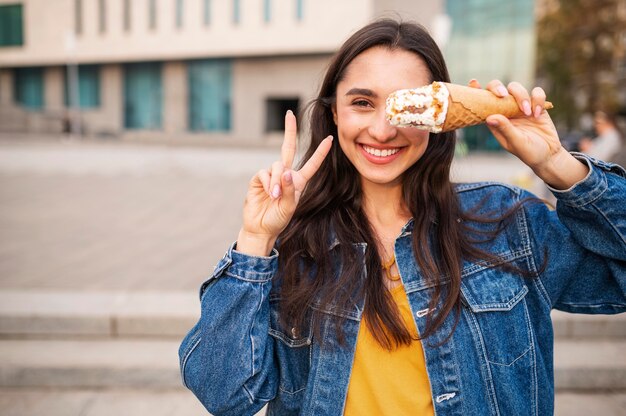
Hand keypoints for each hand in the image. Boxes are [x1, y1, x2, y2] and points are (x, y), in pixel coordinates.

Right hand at [237, 111, 332, 255]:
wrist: (260, 227)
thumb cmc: (278, 219)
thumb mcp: (290, 207)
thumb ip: (290, 190)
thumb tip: (286, 171)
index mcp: (299, 181)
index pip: (312, 164)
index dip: (320, 152)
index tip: (330, 139)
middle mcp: (286, 175)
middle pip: (287, 148)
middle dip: (289, 131)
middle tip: (290, 114)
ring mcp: (272, 176)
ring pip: (277, 165)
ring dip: (278, 181)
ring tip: (276, 196)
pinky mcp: (259, 179)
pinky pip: (264, 173)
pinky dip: (269, 183)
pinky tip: (269, 194)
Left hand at [468, 79, 588, 188]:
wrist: (548, 155)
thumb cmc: (528, 152)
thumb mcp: (516, 143)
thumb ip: (505, 129)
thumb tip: (489, 117)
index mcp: (496, 120)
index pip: (483, 103)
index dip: (477, 91)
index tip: (473, 82)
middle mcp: (506, 110)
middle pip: (498, 89)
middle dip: (498, 88)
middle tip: (503, 96)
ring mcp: (521, 106)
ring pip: (516, 88)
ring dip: (521, 97)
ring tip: (527, 113)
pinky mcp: (536, 104)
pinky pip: (536, 92)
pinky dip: (538, 99)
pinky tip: (537, 114)